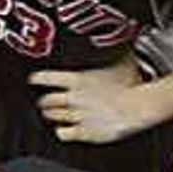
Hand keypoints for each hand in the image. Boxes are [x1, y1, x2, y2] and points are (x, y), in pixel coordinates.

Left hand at [31, 64, 159, 144]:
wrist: (140, 107)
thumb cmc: (133, 84)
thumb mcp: (119, 60)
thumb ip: (110, 52)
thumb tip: (114, 38)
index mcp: (78, 79)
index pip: (46, 78)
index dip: (37, 79)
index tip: (32, 80)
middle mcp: (74, 98)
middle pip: (46, 101)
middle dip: (43, 102)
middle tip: (44, 102)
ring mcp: (78, 115)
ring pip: (53, 116)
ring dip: (51, 116)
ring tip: (51, 114)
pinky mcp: (84, 132)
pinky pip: (63, 133)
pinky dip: (61, 131)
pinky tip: (63, 130)